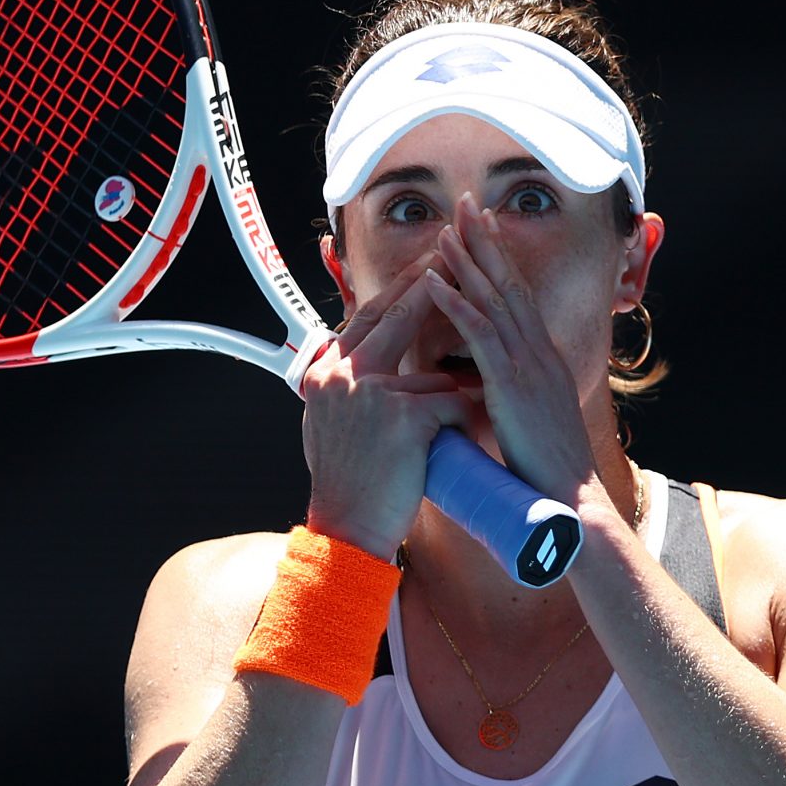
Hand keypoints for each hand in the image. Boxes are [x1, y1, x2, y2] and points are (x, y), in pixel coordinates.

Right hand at [297, 264, 472, 557]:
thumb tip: (351, 354)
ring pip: (432, 377)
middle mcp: (342, 375)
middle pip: (395, 317)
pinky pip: (450, 405)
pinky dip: (461, 423)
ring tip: (453, 429)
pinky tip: (459, 444)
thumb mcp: (327, 423)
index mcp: (324, 374)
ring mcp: (371, 393)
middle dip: (430, 285)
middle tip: (457, 256)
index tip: (426, 266)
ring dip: (449, 404)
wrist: (346, 530)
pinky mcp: (402, 416)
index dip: (399, 290)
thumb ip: (343, 385)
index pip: (367, 318)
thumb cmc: (346, 485)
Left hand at [425, 198, 598, 504]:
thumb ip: (506, 399)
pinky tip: (435, 280)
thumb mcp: (526, 423)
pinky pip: (480, 333)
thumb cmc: (546, 471)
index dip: (500, 260)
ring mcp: (527, 364)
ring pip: (494, 298)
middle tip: (467, 202)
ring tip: (446, 227)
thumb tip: (479, 393)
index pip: (518, 297)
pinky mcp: (511, 383)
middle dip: (486, 240)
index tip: (482, 229)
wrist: (569, 497)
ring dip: (467, 259)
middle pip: (509, 282)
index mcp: (541, 359)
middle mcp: (538, 352)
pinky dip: (456, 302)